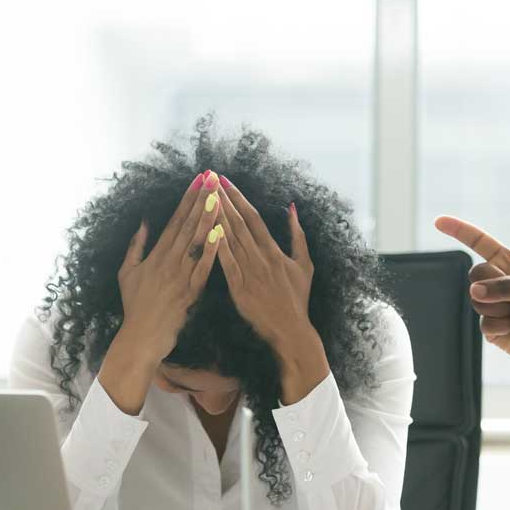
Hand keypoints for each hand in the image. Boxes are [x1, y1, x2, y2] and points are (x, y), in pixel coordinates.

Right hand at [98, 171, 222, 413]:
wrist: (141, 337)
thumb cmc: (134, 307)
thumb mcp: (127, 273)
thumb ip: (136, 247)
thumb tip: (143, 223)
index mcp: (155, 255)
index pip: (174, 220)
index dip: (187, 198)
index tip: (198, 180)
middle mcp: (168, 261)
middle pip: (188, 225)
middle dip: (201, 200)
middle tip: (213, 177)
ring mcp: (180, 276)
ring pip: (196, 242)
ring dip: (208, 217)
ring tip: (219, 196)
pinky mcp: (190, 292)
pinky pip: (203, 268)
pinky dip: (213, 250)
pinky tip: (222, 233)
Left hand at [215, 178, 328, 403]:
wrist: (291, 329)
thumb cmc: (297, 298)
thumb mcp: (304, 264)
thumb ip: (298, 235)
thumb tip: (292, 209)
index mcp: (274, 251)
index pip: (254, 217)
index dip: (239, 197)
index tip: (226, 180)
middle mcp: (261, 258)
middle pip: (239, 223)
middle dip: (224, 200)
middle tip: (210, 180)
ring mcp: (250, 273)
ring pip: (231, 240)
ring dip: (217, 217)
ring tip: (205, 197)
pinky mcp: (240, 288)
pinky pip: (227, 264)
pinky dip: (218, 248)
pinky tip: (208, 232)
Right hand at [434, 216, 509, 425]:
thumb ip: (503, 286)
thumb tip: (474, 292)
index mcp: (509, 264)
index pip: (480, 243)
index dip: (459, 231)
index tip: (438, 221)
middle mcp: (497, 281)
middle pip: (475, 274)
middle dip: (492, 285)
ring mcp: (491, 303)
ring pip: (476, 299)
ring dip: (499, 308)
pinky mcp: (488, 325)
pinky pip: (483, 322)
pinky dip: (500, 326)